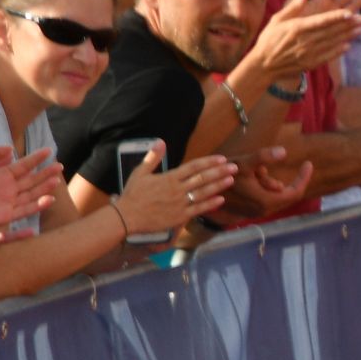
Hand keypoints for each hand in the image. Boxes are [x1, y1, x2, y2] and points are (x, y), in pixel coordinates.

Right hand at [114, 144, 236, 237]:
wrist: (126, 217)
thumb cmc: (133, 195)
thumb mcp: (140, 173)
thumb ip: (153, 157)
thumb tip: (160, 141)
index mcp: (169, 178)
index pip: (193, 167)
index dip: (209, 162)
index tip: (221, 159)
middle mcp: (177, 189)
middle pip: (202, 178)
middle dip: (219, 172)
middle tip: (234, 167)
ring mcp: (180, 203)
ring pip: (203, 192)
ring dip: (218, 185)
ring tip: (231, 179)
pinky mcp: (179, 217)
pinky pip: (198, 209)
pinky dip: (210, 204)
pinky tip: (221, 199)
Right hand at [215, 147, 313, 221]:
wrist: (202, 195)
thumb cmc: (224, 177)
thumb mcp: (244, 164)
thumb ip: (264, 157)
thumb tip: (284, 151)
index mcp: (267, 201)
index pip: (296, 191)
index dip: (304, 178)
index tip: (308, 163)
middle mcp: (264, 210)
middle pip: (286, 193)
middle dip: (280, 176)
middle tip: (269, 165)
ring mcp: (257, 212)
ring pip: (274, 193)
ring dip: (268, 180)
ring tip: (256, 169)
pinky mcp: (250, 211)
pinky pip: (265, 196)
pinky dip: (263, 185)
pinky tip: (251, 176)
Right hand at [246, 0, 360, 78]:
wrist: (263, 65)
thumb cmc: (269, 39)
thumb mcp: (277, 19)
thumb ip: (293, 7)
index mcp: (297, 28)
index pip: (321, 21)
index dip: (337, 17)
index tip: (350, 12)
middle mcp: (305, 41)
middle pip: (330, 31)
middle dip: (347, 25)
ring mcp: (309, 53)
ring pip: (332, 43)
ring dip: (347, 36)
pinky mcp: (311, 63)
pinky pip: (328, 56)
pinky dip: (339, 50)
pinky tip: (348, 45)